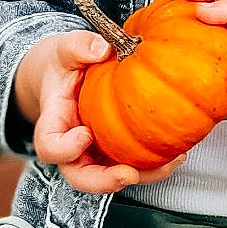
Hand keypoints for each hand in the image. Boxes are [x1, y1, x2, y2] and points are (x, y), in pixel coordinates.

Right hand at [12, 31, 186, 193]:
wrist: (66, 77)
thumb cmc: (64, 65)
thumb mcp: (66, 49)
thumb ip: (79, 46)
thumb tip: (101, 48)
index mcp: (54, 122)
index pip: (49, 146)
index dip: (65, 148)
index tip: (85, 134)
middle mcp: (71, 146)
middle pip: (79, 176)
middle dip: (104, 181)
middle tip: (128, 175)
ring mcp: (93, 153)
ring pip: (111, 178)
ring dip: (142, 176)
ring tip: (170, 162)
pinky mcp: (113, 153)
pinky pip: (131, 166)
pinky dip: (153, 165)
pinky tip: (177, 153)